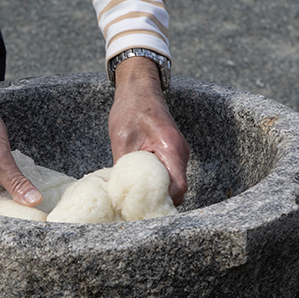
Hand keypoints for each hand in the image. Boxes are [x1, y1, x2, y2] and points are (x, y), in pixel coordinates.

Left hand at [108, 56, 189, 204]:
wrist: (138, 88)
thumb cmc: (131, 109)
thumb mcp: (122, 141)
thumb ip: (124, 169)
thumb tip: (118, 193)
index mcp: (171, 148)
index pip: (178, 188)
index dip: (164, 202)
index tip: (146, 210)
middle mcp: (180, 153)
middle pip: (177, 189)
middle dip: (159, 200)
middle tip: (137, 209)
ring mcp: (177, 153)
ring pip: (172, 182)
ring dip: (157, 191)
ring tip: (136, 197)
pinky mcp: (171, 152)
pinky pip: (168, 173)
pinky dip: (156, 181)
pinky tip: (138, 184)